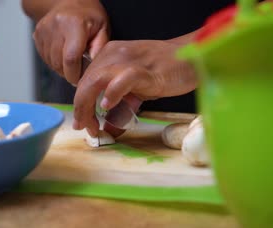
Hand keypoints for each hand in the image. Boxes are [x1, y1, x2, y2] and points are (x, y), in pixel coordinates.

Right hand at [32, 0, 108, 84]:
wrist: (70, 0)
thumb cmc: (89, 15)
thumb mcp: (102, 29)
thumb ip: (99, 50)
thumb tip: (94, 70)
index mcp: (74, 24)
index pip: (70, 58)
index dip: (74, 74)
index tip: (80, 79)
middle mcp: (56, 26)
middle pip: (58, 63)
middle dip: (68, 73)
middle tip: (79, 70)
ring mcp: (44, 30)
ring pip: (50, 62)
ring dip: (61, 67)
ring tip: (72, 60)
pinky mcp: (37, 34)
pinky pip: (44, 57)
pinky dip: (54, 61)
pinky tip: (63, 53)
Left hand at [72, 40, 197, 136]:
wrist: (192, 57)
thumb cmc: (165, 71)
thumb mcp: (136, 86)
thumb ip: (121, 102)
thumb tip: (108, 127)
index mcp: (110, 54)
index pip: (86, 80)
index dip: (81, 104)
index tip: (84, 123)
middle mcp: (114, 54)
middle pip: (86, 82)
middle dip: (81, 109)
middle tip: (86, 128)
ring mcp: (129, 60)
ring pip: (97, 81)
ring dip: (89, 106)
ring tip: (92, 124)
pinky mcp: (145, 70)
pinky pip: (122, 80)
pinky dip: (112, 93)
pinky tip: (107, 106)